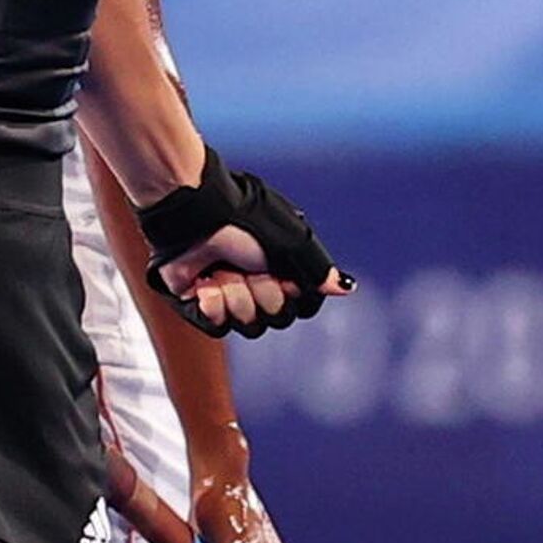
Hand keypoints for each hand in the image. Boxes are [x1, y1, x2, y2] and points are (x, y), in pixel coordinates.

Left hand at [137, 146, 351, 336]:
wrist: (195, 215)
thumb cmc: (244, 221)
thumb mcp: (292, 242)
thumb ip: (318, 270)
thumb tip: (347, 288)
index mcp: (282, 267)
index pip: (301, 305)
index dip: (293, 295)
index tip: (284, 275)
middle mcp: (257, 281)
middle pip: (277, 318)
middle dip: (263, 294)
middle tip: (248, 267)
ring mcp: (229, 293)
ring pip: (248, 325)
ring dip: (236, 297)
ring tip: (222, 271)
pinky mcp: (200, 303)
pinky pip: (217, 327)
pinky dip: (212, 305)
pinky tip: (205, 284)